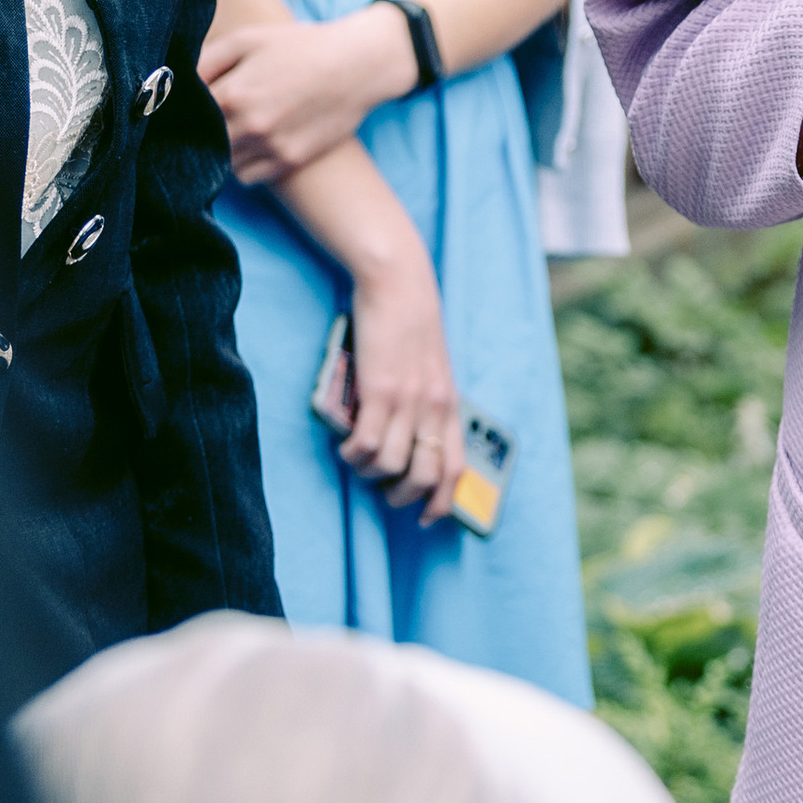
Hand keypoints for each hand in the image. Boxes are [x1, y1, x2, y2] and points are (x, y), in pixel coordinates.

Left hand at [200, 5, 418, 179]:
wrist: (357, 65)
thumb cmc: (300, 46)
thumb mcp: (248, 39)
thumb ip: (206, 59)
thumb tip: (177, 82)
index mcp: (232, 94)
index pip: (186, 118)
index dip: (182, 113)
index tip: (183, 110)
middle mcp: (249, 126)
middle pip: (203, 146)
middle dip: (199, 135)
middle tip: (203, 124)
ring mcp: (271, 147)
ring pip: (223, 165)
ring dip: (221, 152)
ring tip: (232, 132)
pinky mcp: (291, 160)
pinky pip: (249, 177)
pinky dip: (244, 166)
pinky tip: (252, 145)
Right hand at [340, 238, 463, 524]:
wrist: (398, 285)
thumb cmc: (410, 325)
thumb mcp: (431, 368)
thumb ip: (427, 401)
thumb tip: (411, 436)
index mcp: (449, 405)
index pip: (456, 469)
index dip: (441, 501)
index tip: (426, 517)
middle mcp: (434, 408)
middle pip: (425, 477)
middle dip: (401, 497)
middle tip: (382, 490)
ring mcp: (408, 401)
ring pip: (391, 466)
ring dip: (368, 473)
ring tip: (357, 461)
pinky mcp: (379, 390)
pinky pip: (365, 443)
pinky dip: (352, 454)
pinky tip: (345, 446)